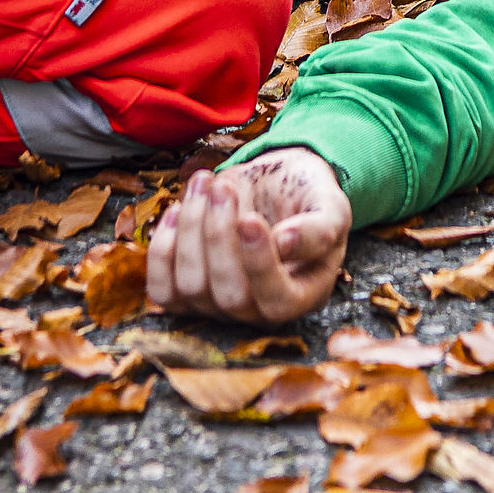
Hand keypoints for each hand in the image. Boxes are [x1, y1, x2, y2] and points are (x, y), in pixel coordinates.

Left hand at [144, 152, 353, 320]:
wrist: (275, 185)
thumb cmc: (308, 198)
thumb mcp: (331, 206)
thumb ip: (319, 229)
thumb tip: (285, 244)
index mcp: (303, 295)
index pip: (277, 302)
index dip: (259, 265)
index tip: (250, 218)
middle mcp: (259, 310)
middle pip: (229, 297)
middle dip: (219, 236)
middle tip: (223, 187)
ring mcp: (218, 304)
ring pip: (191, 288)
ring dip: (191, 228)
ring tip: (205, 183)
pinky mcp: (186, 290)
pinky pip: (162, 289)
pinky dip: (162, 249)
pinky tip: (178, 209)